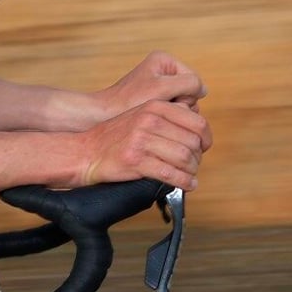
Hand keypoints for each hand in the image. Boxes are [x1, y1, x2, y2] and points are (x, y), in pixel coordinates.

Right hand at [73, 99, 211, 190]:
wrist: (85, 151)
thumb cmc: (114, 137)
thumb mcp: (141, 115)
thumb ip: (166, 116)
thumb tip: (196, 128)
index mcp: (155, 107)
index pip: (196, 122)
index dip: (206, 138)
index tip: (203, 148)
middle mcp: (149, 120)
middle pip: (192, 142)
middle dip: (198, 158)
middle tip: (193, 165)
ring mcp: (142, 140)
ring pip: (184, 158)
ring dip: (191, 171)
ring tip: (189, 175)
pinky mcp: (136, 161)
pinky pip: (170, 174)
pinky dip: (183, 182)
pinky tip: (186, 184)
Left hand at [96, 51, 206, 116]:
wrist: (101, 115)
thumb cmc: (128, 101)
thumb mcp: (162, 88)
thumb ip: (189, 83)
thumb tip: (203, 89)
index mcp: (164, 60)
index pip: (194, 81)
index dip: (185, 95)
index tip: (163, 99)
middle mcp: (162, 71)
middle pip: (190, 94)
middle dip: (179, 105)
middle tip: (158, 109)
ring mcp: (158, 87)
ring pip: (183, 105)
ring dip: (173, 114)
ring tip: (154, 116)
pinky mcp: (153, 101)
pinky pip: (171, 112)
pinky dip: (165, 119)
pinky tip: (152, 122)